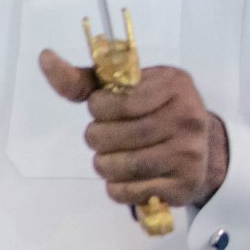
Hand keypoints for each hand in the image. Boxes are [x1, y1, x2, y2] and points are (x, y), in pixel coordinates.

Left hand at [38, 51, 227, 210]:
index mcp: (172, 84)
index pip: (111, 102)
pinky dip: (116, 187)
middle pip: (108, 137)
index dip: (98, 109)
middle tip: (110, 136)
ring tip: (116, 156)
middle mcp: (186, 117)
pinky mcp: (184, 185)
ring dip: (104, 164)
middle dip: (97, 138)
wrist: (205, 148)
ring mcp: (188, 153)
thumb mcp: (126, 86)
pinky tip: (128, 176)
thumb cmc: (153, 110)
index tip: (107, 109)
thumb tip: (45, 57)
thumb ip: (83, 79)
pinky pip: (126, 192)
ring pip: (114, 167)